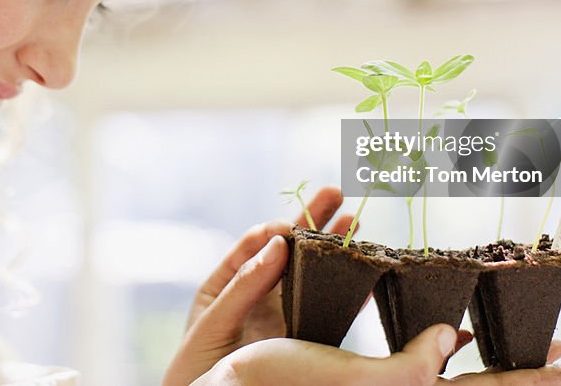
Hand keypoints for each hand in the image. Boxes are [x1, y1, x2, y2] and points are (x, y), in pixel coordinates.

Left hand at [163, 187, 352, 385]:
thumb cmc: (195, 367)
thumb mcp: (212, 321)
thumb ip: (243, 285)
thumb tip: (277, 244)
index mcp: (230, 280)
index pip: (256, 243)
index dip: (276, 230)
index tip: (292, 229)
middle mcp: (259, 290)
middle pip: (289, 248)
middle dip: (313, 219)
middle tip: (335, 193)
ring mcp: (281, 311)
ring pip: (312, 272)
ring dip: (333, 248)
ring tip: (354, 224)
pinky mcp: (300, 335)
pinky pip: (327, 308)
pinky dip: (348, 292)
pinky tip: (364, 275)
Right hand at [195, 327, 560, 385]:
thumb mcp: (355, 382)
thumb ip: (409, 369)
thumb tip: (452, 340)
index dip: (533, 381)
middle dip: (521, 372)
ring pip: (452, 378)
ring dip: (489, 361)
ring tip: (518, 345)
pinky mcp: (363, 376)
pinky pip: (419, 365)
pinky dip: (444, 350)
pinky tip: (452, 336)